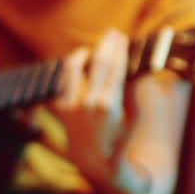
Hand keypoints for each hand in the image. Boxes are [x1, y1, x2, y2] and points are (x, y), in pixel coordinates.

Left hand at [50, 29, 129, 186]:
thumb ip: (132, 90)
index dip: (119, 49)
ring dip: (82, 54)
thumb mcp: (134, 116)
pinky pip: (62, 80)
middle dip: (105, 45)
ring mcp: (70, 104)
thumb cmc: (120, 138)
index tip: (121, 37)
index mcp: (109, 103)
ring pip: (72, 67)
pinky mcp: (59, 108)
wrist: (94, 160)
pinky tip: (79, 66)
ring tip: (91, 49)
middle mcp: (87, 102)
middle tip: (112, 33)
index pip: (115, 67)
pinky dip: (71, 70)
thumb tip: (135, 67)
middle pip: (97, 62)